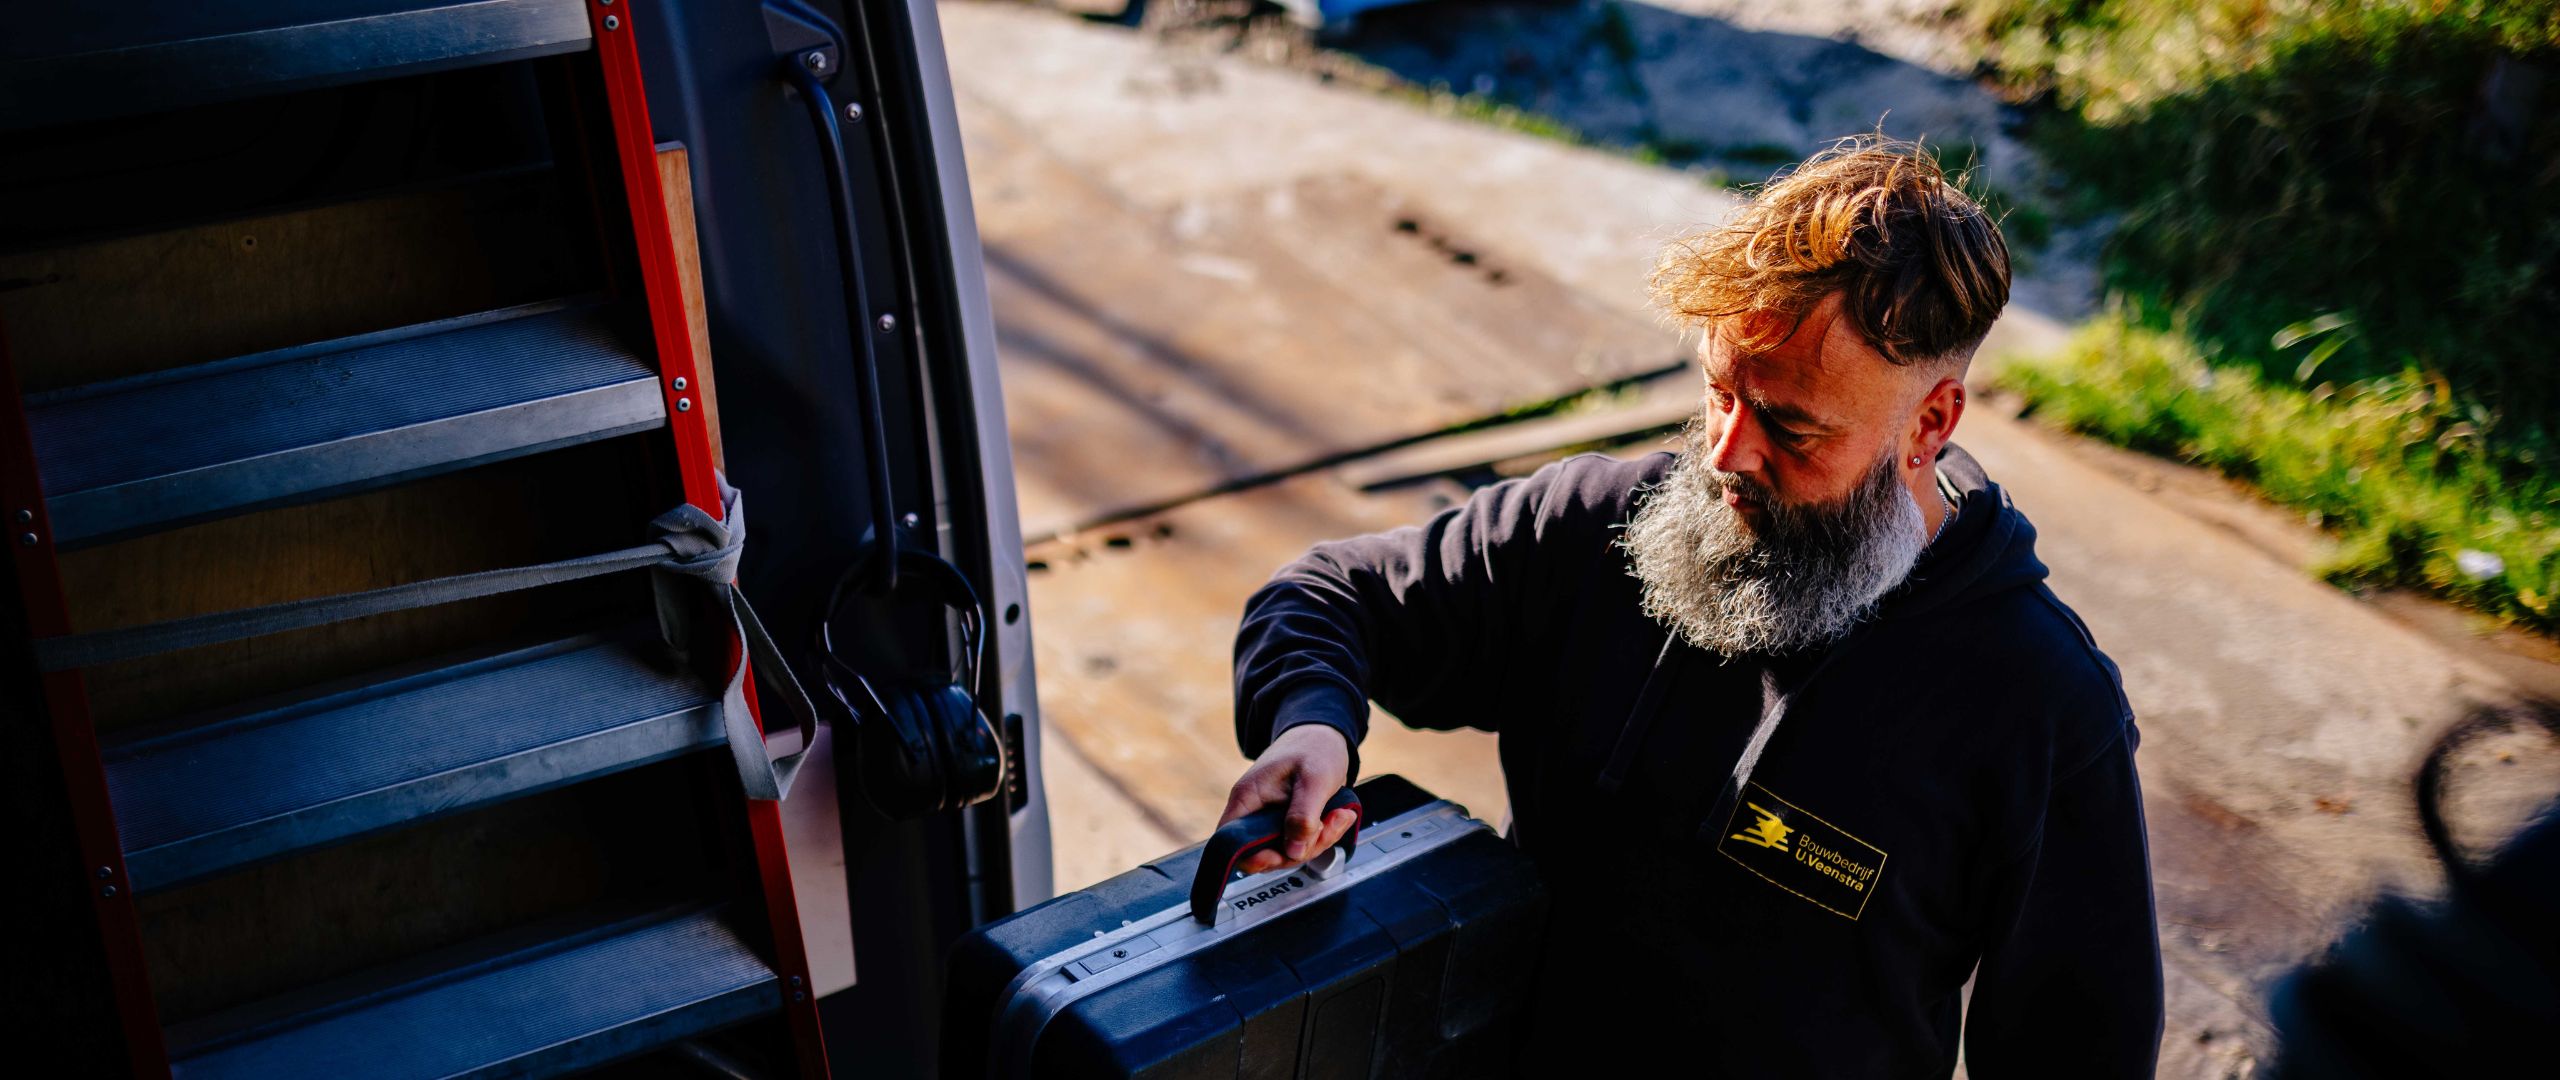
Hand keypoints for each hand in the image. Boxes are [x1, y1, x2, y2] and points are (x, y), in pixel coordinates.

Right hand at [1217, 724, 1358, 874]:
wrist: (1325, 735)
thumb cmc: (1314, 748)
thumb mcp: (1314, 780)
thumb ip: (1303, 816)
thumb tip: (1293, 852)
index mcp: (1248, 797)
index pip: (1230, 841)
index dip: (1252, 857)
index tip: (1282, 855)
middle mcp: (1253, 811)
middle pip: (1264, 852)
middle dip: (1301, 848)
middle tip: (1327, 827)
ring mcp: (1270, 818)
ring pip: (1287, 850)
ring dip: (1318, 841)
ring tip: (1338, 816)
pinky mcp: (1286, 822)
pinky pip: (1300, 842)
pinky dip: (1322, 835)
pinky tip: (1337, 817)